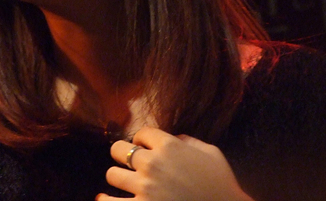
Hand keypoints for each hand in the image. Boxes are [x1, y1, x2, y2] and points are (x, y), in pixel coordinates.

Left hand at [100, 126, 253, 200]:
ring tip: (122, 182)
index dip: (141, 138)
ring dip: (118, 178)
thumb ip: (189, 142)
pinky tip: (104, 199)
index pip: (142, 132)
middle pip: (119, 150)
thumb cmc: (221, 185)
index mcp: (170, 146)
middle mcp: (153, 163)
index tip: (142, 145)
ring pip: (112, 175)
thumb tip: (174, 139)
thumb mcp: (211, 154)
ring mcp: (145, 187)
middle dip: (122, 154)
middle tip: (127, 162)